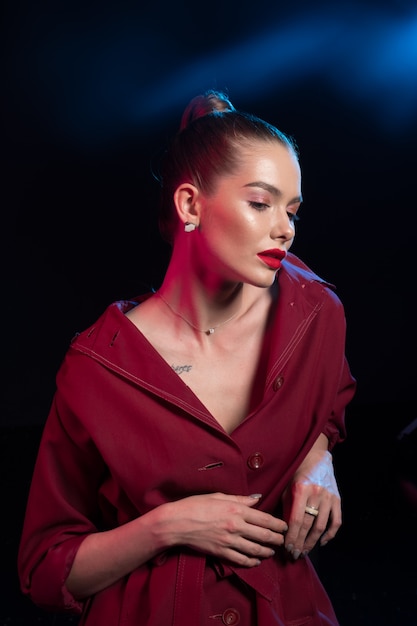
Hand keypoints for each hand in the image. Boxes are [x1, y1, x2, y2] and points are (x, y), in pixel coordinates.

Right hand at [167, 492, 287, 567]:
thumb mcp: (218, 496)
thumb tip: (257, 498)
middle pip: (264, 536)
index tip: (285, 526)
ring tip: (272, 551)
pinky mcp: (221, 552)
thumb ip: (240, 499)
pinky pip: (241, 560)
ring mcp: (229, 541)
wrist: (176, 522)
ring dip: (267, 551)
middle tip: (283, 540)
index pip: (264, 519)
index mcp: (236, 510)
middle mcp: (235, 526)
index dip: (278, 524)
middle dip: (277, 539)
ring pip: (255, 549)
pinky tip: (256, 561)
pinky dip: (251, 561)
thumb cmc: (195, 505)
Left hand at [282, 450, 340, 559]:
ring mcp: (329, 497)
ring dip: (312, 542)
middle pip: (308, 525)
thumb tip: (282, 531)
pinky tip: (321, 543)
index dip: (292, 536)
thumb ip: (286, 508)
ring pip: (321, 527)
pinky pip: (336, 522)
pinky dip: (330, 535)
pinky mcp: (337, 500)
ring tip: (304, 552)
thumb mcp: (287, 488)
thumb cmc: (297, 475)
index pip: (296, 519)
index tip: (287, 548)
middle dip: (300, 543)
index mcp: (301, 490)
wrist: (316, 459)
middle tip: (294, 555)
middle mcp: (316, 494)